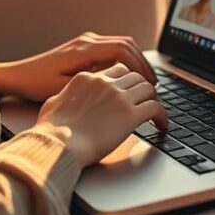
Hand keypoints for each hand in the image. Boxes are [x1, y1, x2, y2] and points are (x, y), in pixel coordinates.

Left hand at [0, 32, 157, 101]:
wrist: (17, 75)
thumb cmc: (35, 84)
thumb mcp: (63, 89)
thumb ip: (90, 86)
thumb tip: (117, 88)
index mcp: (83, 50)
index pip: (121, 50)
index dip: (139, 66)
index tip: (149, 84)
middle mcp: (86, 41)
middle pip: (126, 44)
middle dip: (143, 63)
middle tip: (153, 84)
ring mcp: (85, 42)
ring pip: (121, 44)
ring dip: (135, 60)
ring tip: (146, 82)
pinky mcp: (83, 47)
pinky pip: (112, 48)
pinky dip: (125, 60)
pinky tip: (129, 77)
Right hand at [34, 62, 167, 165]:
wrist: (59, 144)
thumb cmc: (51, 130)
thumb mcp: (52, 104)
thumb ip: (63, 97)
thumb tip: (63, 101)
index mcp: (87, 78)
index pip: (116, 70)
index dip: (126, 80)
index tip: (130, 90)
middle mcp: (105, 83)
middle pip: (134, 76)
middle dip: (142, 87)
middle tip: (145, 99)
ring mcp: (119, 97)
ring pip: (148, 88)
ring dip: (153, 99)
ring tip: (155, 112)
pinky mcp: (130, 115)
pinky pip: (156, 109)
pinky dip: (162, 117)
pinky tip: (162, 126)